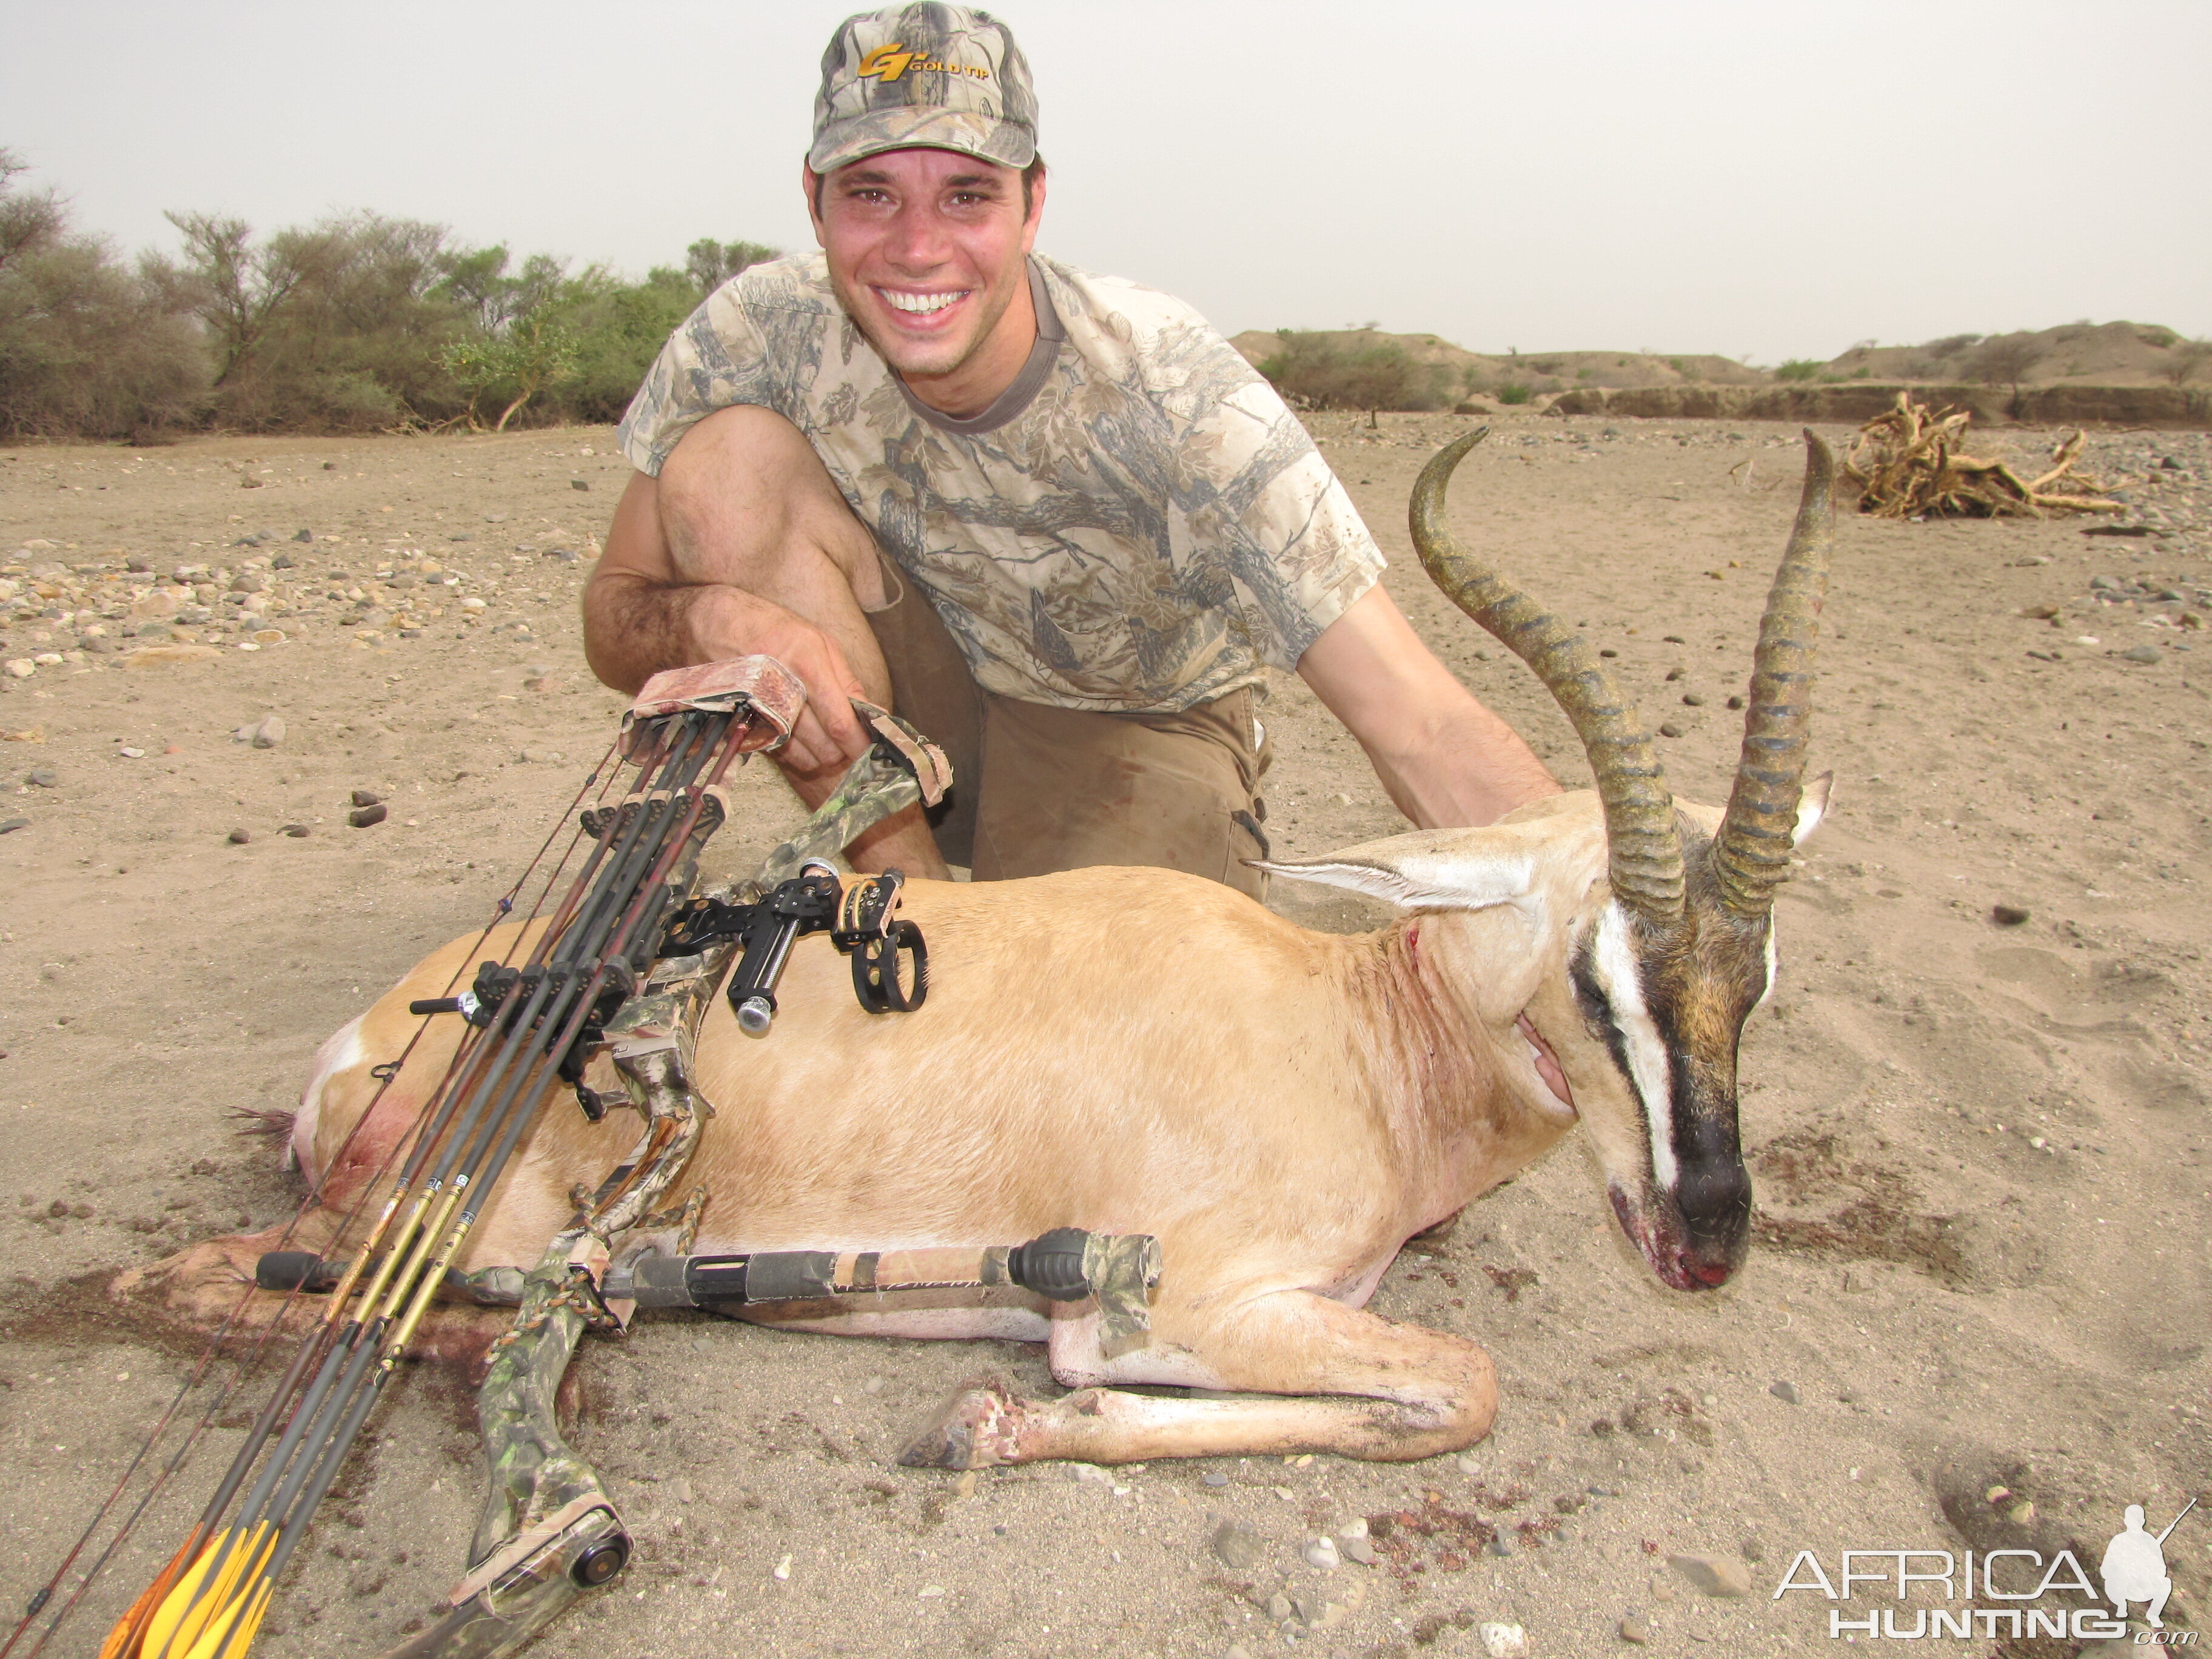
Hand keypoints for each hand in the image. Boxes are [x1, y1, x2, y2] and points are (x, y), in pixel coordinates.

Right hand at [700, 587, 873, 774]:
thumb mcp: (817, 641)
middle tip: (850, 748)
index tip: (870, 752)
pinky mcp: (744, 723)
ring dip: (820, 757)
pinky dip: (796, 755)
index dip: (859, 743)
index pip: (839, 720)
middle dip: (842, 752)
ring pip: (801, 755)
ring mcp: (760, 709)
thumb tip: (872, 716)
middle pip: (823, 744)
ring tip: (826, 745)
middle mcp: (782, 687)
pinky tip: (801, 742)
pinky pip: (778, 752)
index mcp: (806, 661)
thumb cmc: (772, 629)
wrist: (712, 625)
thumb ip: (846, 681)